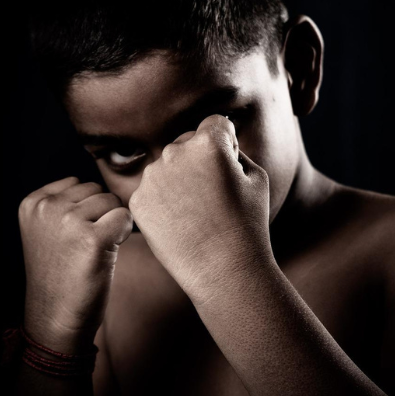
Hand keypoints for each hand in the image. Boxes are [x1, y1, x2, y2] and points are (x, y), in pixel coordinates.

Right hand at [18, 177, 133, 351]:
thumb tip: (104, 186)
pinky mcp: (92, 238)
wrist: (55, 318)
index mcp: (33, 203)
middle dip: (99, 215)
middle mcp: (48, 208)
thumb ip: (65, 204)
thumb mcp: (47, 230)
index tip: (72, 237)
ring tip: (93, 251)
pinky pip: (125, 217)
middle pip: (96, 190)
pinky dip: (124, 234)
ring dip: (112, 224)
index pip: (77, 183)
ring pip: (112, 201)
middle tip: (85, 247)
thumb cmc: (59, 275)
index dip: (85, 210)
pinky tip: (108, 253)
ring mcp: (69, 221)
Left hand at [127, 114, 272, 302]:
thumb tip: (217, 139)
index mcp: (208, 143)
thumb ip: (235, 150)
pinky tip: (181, 223)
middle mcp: (175, 153)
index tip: (229, 170)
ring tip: (197, 213)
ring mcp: (152, 177)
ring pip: (167, 167)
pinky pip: (152, 190)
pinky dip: (164, 202)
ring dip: (179, 180)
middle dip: (199, 160)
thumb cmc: (247, 224)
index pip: (215, 124)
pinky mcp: (137, 201)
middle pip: (187, 143)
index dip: (227, 144)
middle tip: (213, 195)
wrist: (222, 271)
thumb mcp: (257, 177)